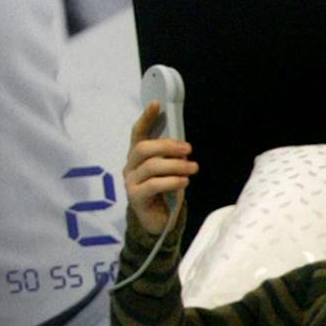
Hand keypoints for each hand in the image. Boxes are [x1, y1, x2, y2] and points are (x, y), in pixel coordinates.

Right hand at [122, 102, 194, 233]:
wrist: (157, 220)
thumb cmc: (165, 190)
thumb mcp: (169, 169)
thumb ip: (171, 156)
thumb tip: (184, 145)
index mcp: (138, 156)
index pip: (138, 133)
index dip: (146, 118)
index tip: (156, 104)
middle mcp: (131, 166)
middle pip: (144, 148)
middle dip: (167, 145)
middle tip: (188, 149)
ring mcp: (131, 182)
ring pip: (151, 166)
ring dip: (176, 165)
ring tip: (194, 167)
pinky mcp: (135, 197)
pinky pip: (153, 185)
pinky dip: (171, 181)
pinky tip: (184, 181)